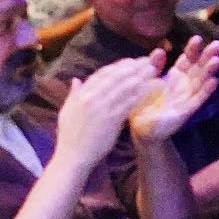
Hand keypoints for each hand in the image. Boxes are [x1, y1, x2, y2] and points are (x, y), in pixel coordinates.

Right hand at [46, 54, 159, 173]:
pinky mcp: (112, 119)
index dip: (119, 66)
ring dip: (141, 77)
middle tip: (147, 61)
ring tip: (152, 70)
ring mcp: (102, 107)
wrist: (73, 157)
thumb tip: (76, 80)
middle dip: (133, 67)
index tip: (131, 62)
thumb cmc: (69, 137)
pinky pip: (129, 102)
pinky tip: (150, 88)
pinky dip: (140, 93)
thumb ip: (73, 94)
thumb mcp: (66, 112)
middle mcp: (91, 97)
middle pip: (116, 76)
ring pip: (125, 87)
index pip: (102, 74)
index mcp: (81, 94)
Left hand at [128, 39, 218, 144]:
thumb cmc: (144, 104)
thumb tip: (159, 50)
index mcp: (174, 77)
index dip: (192, 49)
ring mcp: (187, 97)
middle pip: (198, 68)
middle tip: (217, 44)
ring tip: (217, 60)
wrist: (141, 129)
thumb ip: (154, 67)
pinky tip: (214, 81)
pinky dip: (206, 90)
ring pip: (201, 81)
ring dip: (209, 71)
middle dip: (207, 56)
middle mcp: (184, 85)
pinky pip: (197, 99)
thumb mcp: (146, 82)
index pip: (187, 60)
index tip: (198, 38)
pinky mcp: (186, 111)